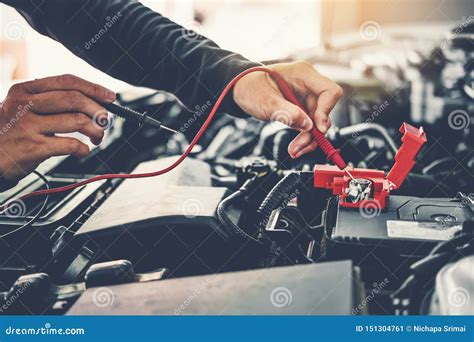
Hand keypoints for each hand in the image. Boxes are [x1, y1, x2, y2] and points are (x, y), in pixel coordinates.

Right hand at [0, 74, 115, 180]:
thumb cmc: (10, 132)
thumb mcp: (22, 107)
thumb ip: (50, 101)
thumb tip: (92, 101)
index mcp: (25, 90)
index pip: (67, 81)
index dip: (93, 88)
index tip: (110, 97)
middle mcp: (25, 104)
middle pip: (75, 99)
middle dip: (98, 110)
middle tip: (105, 121)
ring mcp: (28, 126)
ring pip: (77, 121)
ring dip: (95, 131)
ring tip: (97, 137)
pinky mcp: (33, 148)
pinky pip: (70, 144)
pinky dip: (83, 148)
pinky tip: (83, 150)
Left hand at [233, 61, 342, 157]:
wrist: (241, 89)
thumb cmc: (250, 87)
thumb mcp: (266, 101)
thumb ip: (287, 113)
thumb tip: (307, 126)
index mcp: (303, 74)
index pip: (329, 91)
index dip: (326, 111)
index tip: (316, 128)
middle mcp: (308, 85)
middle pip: (325, 110)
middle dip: (315, 131)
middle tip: (300, 146)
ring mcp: (306, 97)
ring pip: (319, 121)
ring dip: (310, 138)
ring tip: (295, 149)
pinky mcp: (302, 109)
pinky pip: (310, 125)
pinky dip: (305, 137)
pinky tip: (296, 146)